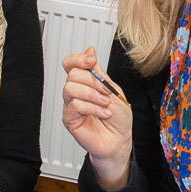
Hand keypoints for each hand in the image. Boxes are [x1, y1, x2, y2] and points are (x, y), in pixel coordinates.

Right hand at [61, 47, 132, 186]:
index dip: (78, 58)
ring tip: (105, 104)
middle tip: (106, 92)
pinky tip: (102, 113)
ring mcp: (71, 105)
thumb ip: (99, 73)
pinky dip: (92, 108)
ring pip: (70, 88)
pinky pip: (74, 105)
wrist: (120, 140)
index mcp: (86, 82)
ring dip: (92, 94)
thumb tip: (90, 51)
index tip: (91, 60)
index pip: (71, 64)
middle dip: (92, 80)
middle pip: (72, 74)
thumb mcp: (113, 90)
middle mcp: (76, 92)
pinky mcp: (70, 119)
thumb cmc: (118, 118)